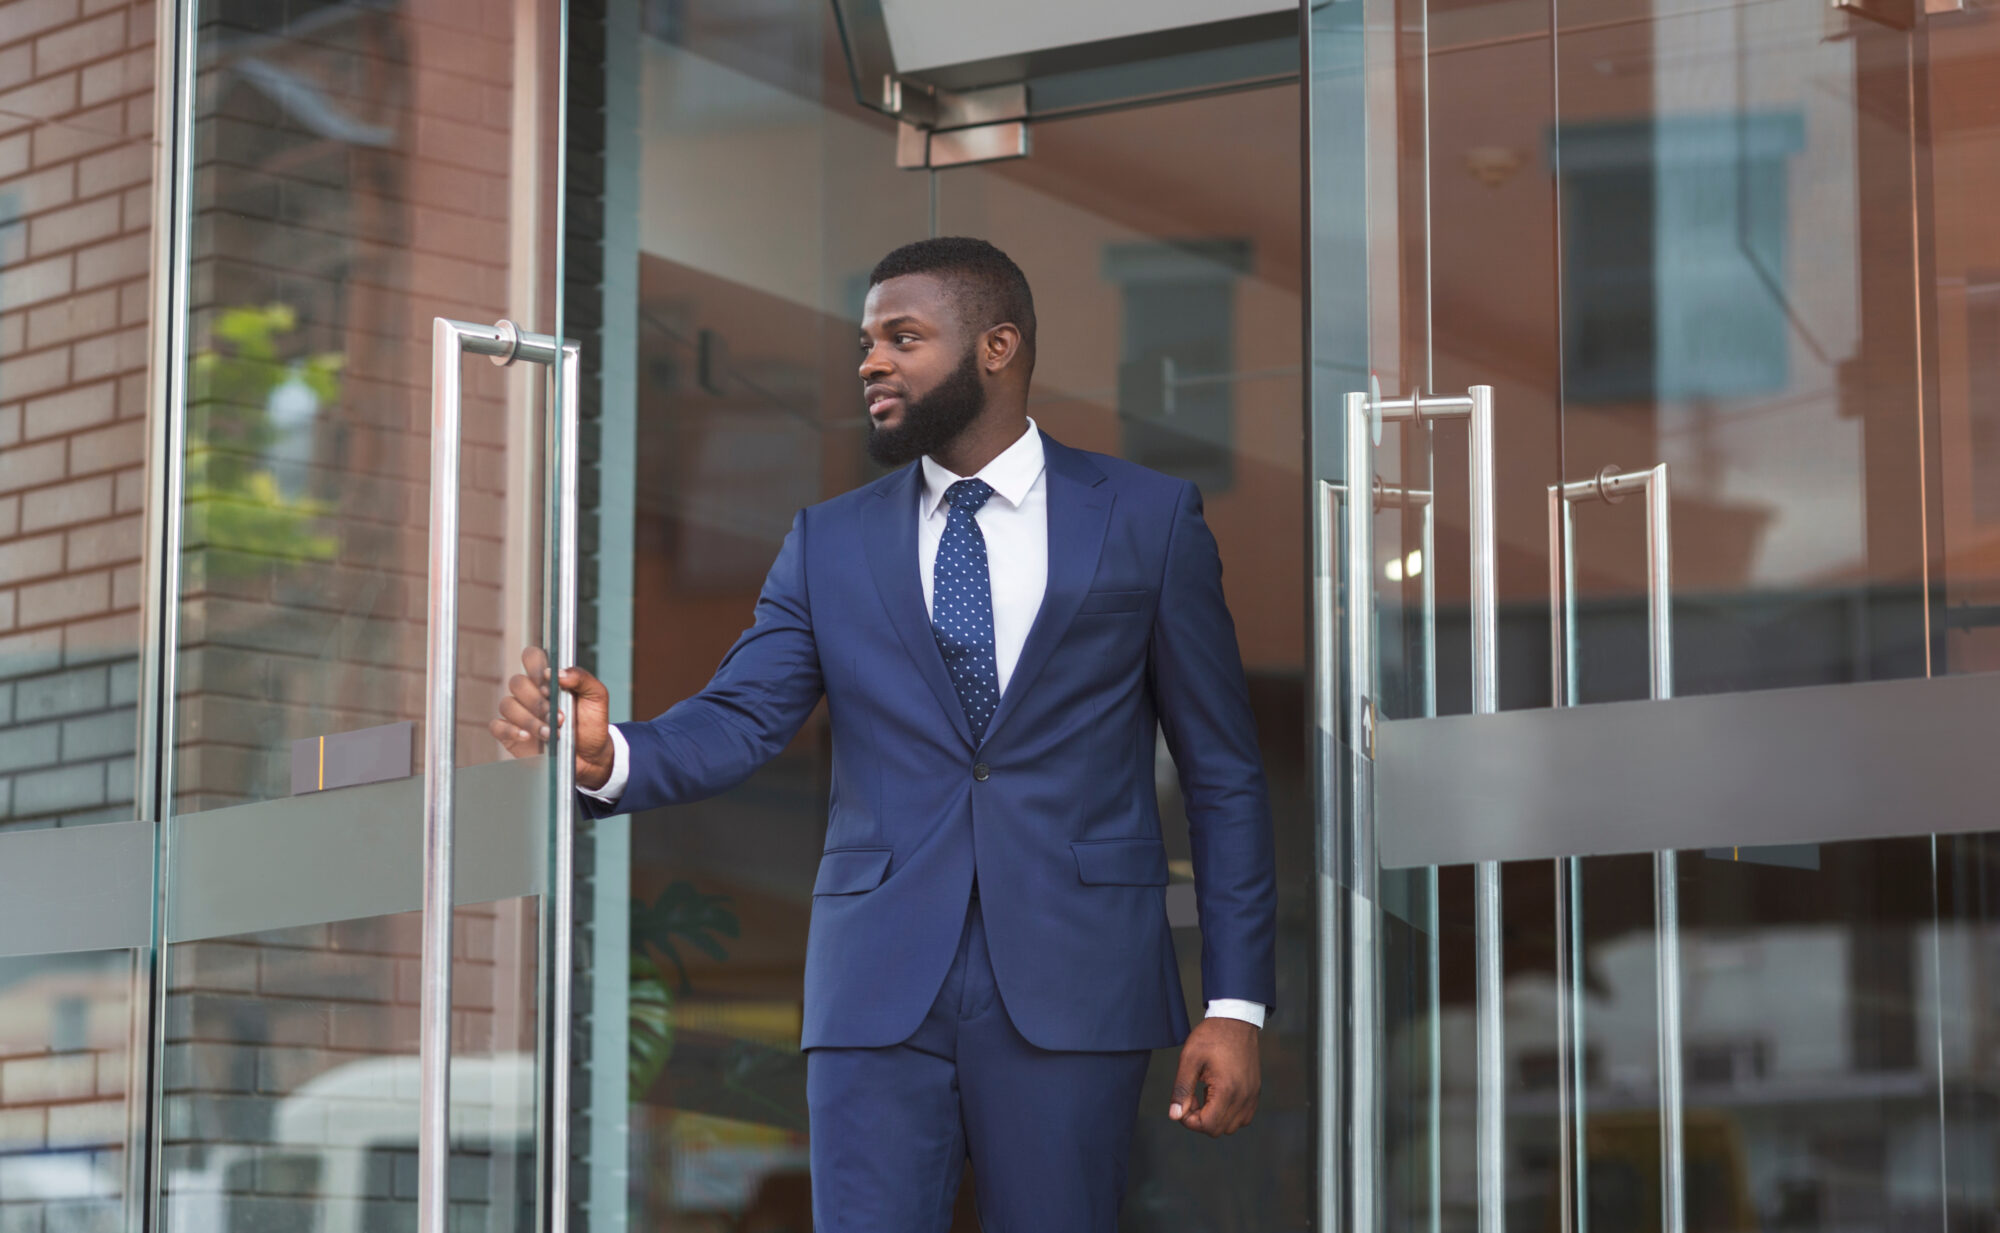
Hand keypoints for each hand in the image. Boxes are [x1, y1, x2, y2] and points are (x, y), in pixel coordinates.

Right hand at [489, 646, 615, 790]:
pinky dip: (510, 730)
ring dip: (530, 719)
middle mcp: (529, 692)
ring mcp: (517, 712)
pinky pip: (497, 725)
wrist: (590, 755)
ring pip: (508, 704)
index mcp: (548, 678)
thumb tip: (559, 673)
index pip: (531, 657)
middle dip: (538, 701)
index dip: (535, 666)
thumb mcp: (597, 697)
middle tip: (558, 716)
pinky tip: (527, 736)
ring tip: (551, 733)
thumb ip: (582, 678)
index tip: (549, 681)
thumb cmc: (591, 723)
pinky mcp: (509, 732)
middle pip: (518, 683)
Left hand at [1167, 1016, 1260, 1136]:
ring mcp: (1252, 1095)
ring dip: (1215, 1118)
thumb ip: (1181, 1090)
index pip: (1207, 1125)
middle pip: (1219, 1130)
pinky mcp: (1255, 1092)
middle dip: (1200, 1120)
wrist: (1236, 1020)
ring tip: (1205, 1095)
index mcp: (1226, 1090)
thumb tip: (1175, 1116)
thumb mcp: (1189, 1059)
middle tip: (1192, 1098)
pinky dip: (1229, 1114)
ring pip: (1232, 1126)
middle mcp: (1243, 1097)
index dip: (1189, 1121)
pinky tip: (1218, 1095)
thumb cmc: (1211, 1036)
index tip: (1183, 1103)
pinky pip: (1244, 1117)